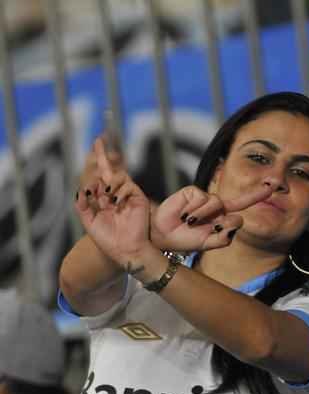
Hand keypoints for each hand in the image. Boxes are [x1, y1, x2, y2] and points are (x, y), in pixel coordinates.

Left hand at [75, 138, 150, 264]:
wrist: (125, 251)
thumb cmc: (108, 240)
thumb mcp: (89, 222)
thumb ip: (82, 206)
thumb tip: (82, 189)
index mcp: (104, 200)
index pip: (99, 178)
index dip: (95, 164)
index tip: (93, 149)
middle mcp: (116, 195)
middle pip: (109, 170)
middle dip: (103, 155)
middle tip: (98, 139)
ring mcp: (128, 196)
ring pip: (118, 176)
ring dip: (109, 184)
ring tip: (106, 200)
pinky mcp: (138, 199)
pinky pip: (128, 185)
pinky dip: (119, 192)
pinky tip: (115, 203)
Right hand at [151, 180, 275, 253]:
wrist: (162, 235)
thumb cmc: (185, 240)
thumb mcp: (207, 244)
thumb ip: (223, 237)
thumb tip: (236, 222)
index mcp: (223, 219)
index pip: (243, 207)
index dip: (258, 195)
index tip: (273, 186)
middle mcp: (217, 207)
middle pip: (236, 204)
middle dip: (240, 205)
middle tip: (206, 221)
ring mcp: (205, 198)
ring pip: (216, 204)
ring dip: (202, 217)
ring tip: (188, 223)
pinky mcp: (193, 191)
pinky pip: (201, 199)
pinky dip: (193, 211)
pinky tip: (183, 216)